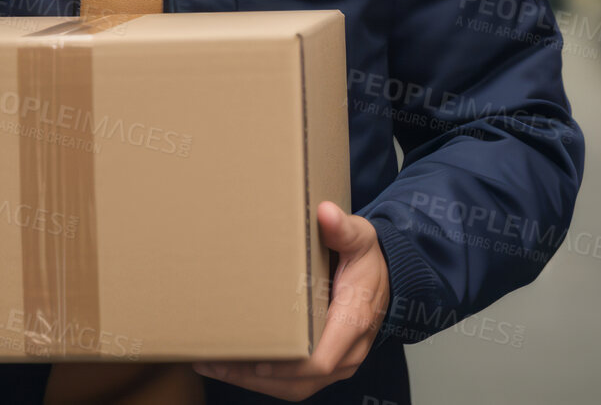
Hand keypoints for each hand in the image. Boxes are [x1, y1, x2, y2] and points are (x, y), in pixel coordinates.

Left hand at [192, 202, 390, 401]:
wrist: (386, 276)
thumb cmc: (368, 259)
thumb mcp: (360, 238)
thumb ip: (343, 228)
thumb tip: (326, 213)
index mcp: (354, 321)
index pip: (322, 359)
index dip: (289, 366)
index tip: (256, 361)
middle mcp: (348, 351)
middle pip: (301, 381)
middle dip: (255, 377)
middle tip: (215, 363)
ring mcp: (337, 362)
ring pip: (295, 387)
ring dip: (253, 382)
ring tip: (214, 366)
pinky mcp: (326, 363)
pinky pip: (296, 382)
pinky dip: (265, 379)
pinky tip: (234, 367)